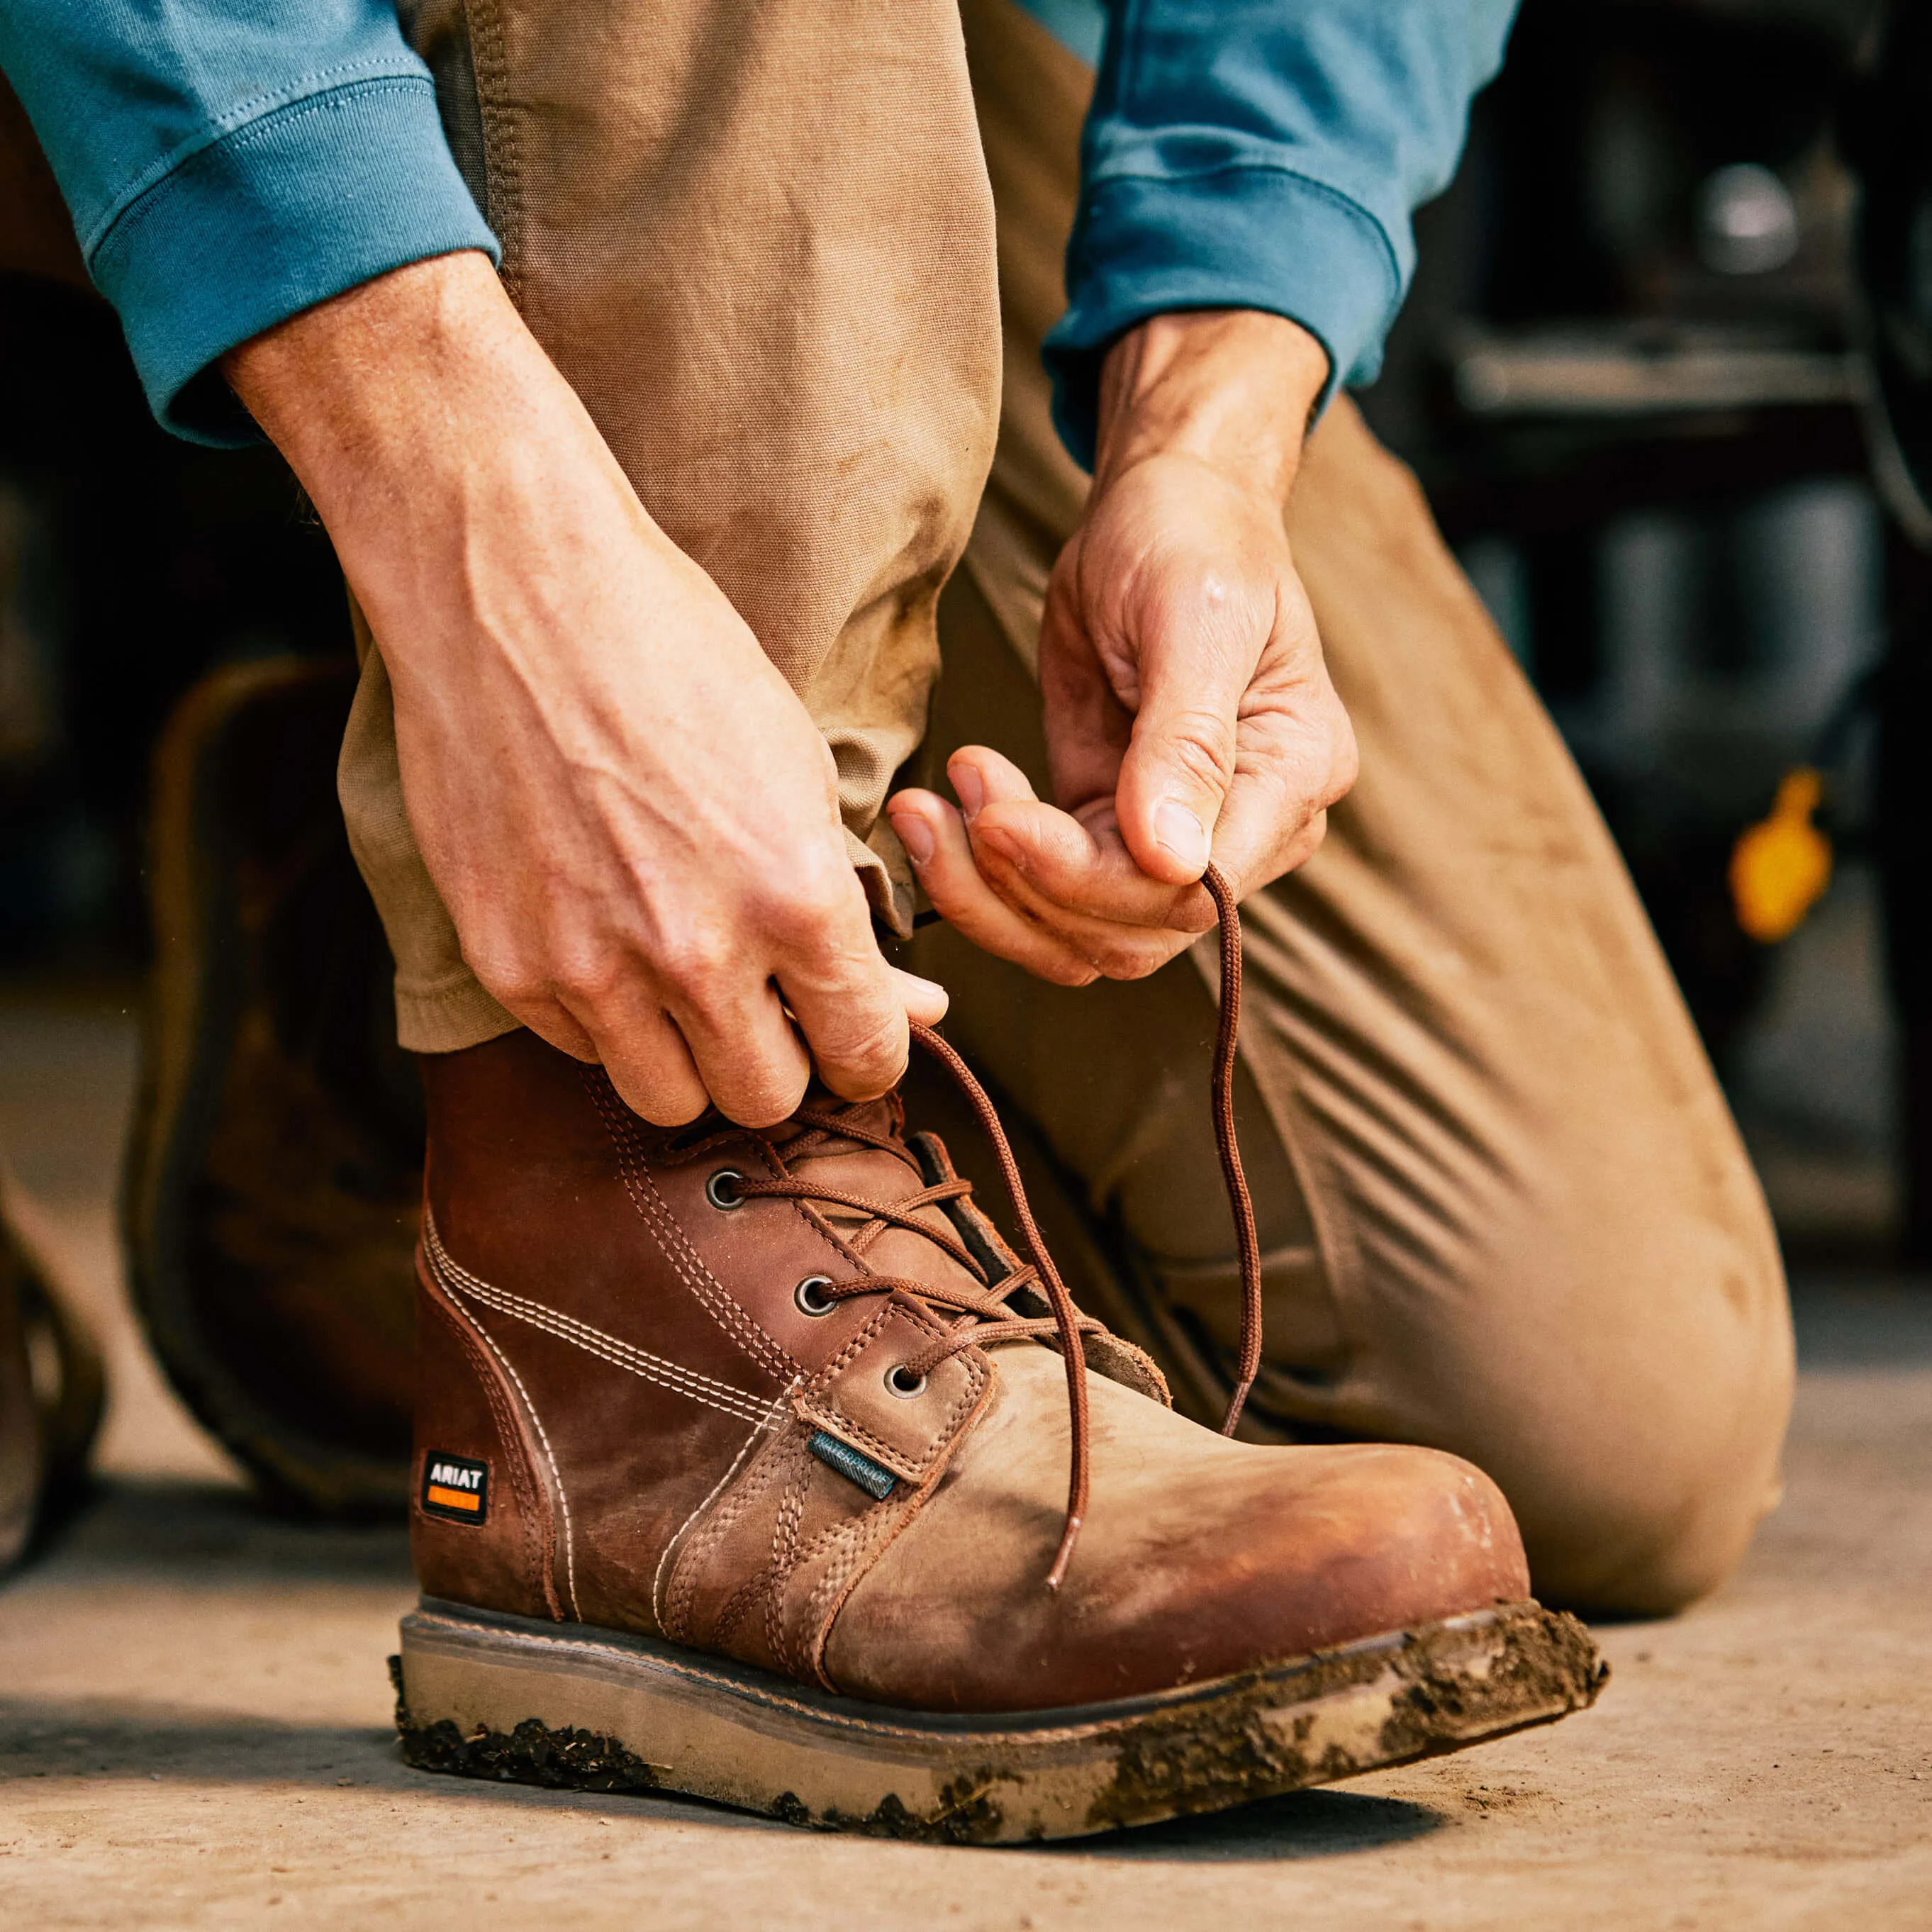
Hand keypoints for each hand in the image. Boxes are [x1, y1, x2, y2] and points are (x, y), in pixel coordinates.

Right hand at [226, 253, 943, 1126]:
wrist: (513, 590)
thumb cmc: (674, 659)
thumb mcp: (800, 772)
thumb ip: (848, 908)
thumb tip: (909, 1006)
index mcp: (796, 897)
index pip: (867, 1056)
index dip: (873, 1049)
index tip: (857, 1030)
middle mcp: (696, 952)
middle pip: (768, 1099)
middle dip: (784, 1062)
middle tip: (773, 1009)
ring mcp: (590, 966)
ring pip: (669, 1102)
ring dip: (693, 1063)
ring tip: (690, 989)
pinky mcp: (505, 962)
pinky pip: (580, 1047)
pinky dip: (605, 1018)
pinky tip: (609, 938)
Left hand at [887, 310, 1356, 983]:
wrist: (1162, 506)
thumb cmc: (1193, 539)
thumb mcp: (1193, 619)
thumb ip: (1187, 742)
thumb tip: (1174, 862)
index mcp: (1292, 780)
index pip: (1192, 890)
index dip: (1087, 878)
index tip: (996, 819)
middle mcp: (1247, 834)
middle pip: (1130, 933)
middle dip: (1022, 887)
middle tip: (944, 806)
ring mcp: (1176, 843)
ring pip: (1079, 937)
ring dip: (989, 892)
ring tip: (928, 808)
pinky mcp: (1109, 832)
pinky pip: (1045, 895)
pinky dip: (983, 868)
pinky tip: (949, 800)